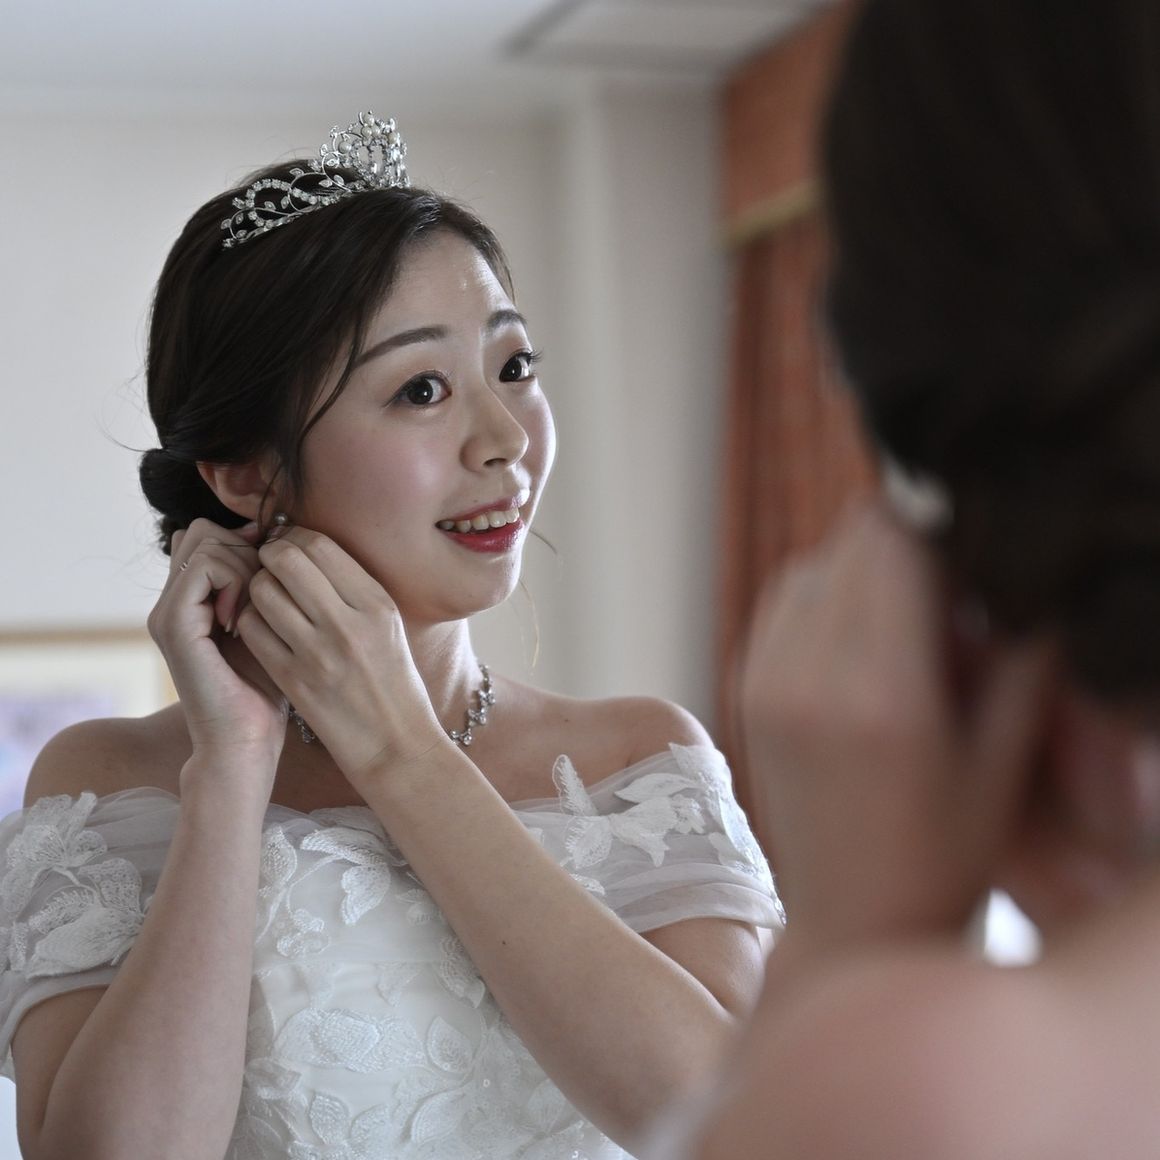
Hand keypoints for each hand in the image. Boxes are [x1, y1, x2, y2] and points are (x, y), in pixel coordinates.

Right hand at [148, 519, 286, 774]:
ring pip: (207, 542)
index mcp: (191, 601)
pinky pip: (205, 566)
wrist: (248, 741)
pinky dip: (235, 581)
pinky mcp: (172, 623)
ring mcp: (167, 612)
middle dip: (246, 551)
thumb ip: (258, 584)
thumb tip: (263, 533)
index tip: (272, 578)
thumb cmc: (267, 689)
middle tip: (263, 598)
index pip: (209, 534)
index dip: (246, 542)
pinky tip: (243, 619)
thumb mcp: (268, 624)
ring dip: (245, 567)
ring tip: (254, 612)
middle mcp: (173, 602)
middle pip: (206, 531)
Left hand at [235, 526, 446, 782]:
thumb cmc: (394, 683)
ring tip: (265, 600)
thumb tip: (310, 550)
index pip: (319, 545)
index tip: (289, 549)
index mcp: (377, 603)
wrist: (396, 745)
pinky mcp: (294, 680)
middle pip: (286, 559)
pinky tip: (261, 629)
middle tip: (268, 568)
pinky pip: (253, 629)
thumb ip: (354, 589)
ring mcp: (318, 652)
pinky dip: (249, 622)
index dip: (294, 538)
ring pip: (262, 591)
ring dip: (256, 589)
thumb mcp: (390, 626)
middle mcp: (349, 622)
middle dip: (269, 557)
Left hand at [739, 503, 1057, 946]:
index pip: (892, 544)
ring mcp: (764, 682)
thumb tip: (1019, 571)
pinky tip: (857, 651)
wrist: (849, 918)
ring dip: (861, 575)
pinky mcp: (743, 689)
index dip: (937, 532)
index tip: (969, 564)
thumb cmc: (945, 855)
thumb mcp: (1005, 761)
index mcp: (880, 695)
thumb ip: (1018, 655)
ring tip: (902, 637)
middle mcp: (807, 678)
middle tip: (945, 608)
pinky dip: (821, 603)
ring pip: (813, 566)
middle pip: (851, 543)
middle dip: (906, 553)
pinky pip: (781, 604)